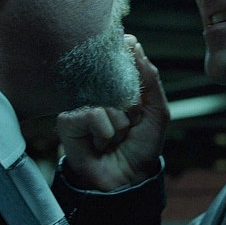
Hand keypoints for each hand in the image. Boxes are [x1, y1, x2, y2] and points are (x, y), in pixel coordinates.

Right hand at [56, 35, 169, 190]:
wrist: (128, 179)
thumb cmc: (141, 147)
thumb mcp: (157, 111)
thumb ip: (150, 79)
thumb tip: (134, 44)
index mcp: (118, 86)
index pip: (122, 59)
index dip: (132, 65)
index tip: (138, 86)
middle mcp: (97, 92)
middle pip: (115, 77)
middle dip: (133, 106)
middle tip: (131, 125)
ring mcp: (82, 106)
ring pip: (109, 101)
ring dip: (121, 125)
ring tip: (115, 138)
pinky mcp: (68, 121)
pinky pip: (95, 115)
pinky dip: (106, 134)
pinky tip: (101, 144)